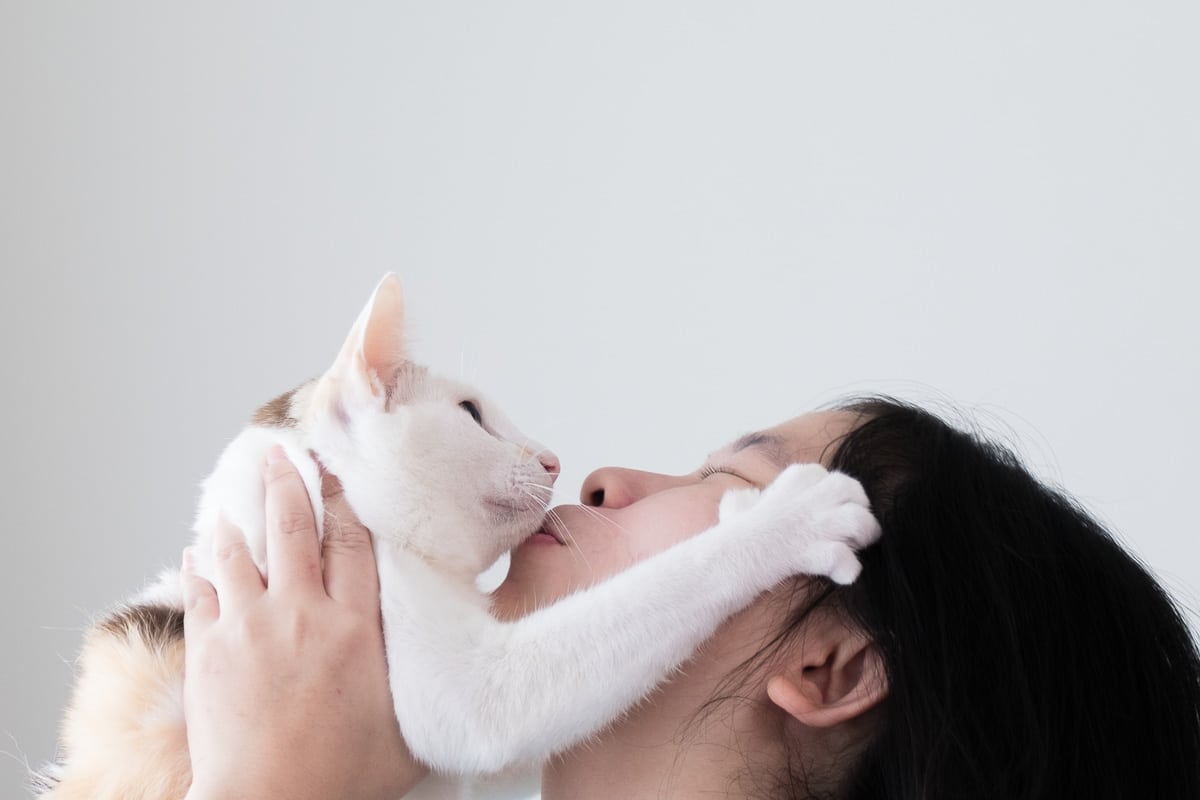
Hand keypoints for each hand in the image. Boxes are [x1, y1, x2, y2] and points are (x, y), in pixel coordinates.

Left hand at [181, 446, 426, 799]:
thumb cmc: (343, 779)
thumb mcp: (410, 733)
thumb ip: (429, 691)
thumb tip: (467, 677)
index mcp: (355, 627)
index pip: (351, 544)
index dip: (343, 501)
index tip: (337, 474)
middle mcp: (301, 614)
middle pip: (292, 529)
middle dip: (287, 484)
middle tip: (281, 454)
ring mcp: (250, 628)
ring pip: (239, 553)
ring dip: (237, 519)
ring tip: (234, 497)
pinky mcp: (210, 651)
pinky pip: (202, 592)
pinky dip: (200, 567)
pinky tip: (198, 551)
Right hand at [718, 463, 880, 584]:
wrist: (724, 563)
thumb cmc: (730, 538)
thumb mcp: (735, 507)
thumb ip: (747, 498)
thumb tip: (749, 498)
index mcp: (793, 478)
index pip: (827, 475)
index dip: (834, 496)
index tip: (827, 512)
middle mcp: (807, 496)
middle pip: (851, 490)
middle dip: (859, 508)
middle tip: (852, 530)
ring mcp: (812, 524)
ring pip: (859, 520)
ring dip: (863, 537)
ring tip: (853, 549)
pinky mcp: (812, 552)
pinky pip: (846, 559)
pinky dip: (849, 569)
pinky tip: (842, 576)